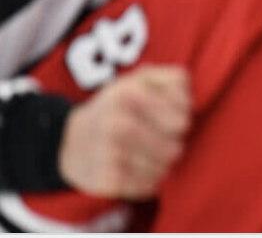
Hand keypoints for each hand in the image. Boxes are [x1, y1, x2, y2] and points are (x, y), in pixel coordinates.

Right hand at [57, 65, 191, 199]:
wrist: (69, 139)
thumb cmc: (118, 106)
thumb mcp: (142, 79)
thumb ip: (174, 78)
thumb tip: (189, 93)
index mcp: (130, 94)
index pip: (181, 122)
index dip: (180, 122)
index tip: (166, 119)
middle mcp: (118, 124)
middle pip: (174, 149)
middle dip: (170, 146)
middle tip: (154, 139)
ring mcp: (110, 153)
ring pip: (163, 170)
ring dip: (159, 165)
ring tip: (143, 154)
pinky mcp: (106, 180)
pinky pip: (148, 187)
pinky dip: (147, 181)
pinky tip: (134, 169)